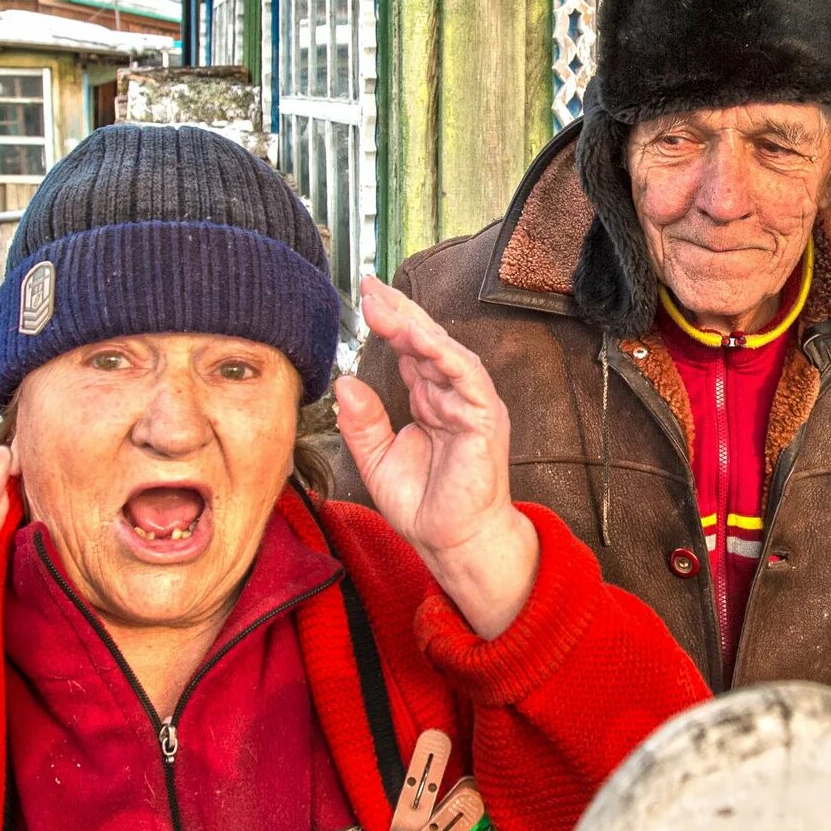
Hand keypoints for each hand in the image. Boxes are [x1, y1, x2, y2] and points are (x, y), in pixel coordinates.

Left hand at [333, 278, 538, 638]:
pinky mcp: (485, 419)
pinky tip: (421, 339)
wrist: (452, 542)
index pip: (411, 351)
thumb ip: (362, 422)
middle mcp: (454, 395)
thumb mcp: (377, 460)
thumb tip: (346, 381)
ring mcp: (472, 405)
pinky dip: (446, 356)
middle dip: (400, 312)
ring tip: (389, 309)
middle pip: (428, 342)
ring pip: (448, 353)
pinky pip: (468, 378)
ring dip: (419, 327)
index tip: (364, 298)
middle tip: (371, 287)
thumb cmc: (425, 506)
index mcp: (431, 401)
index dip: (390, 323)